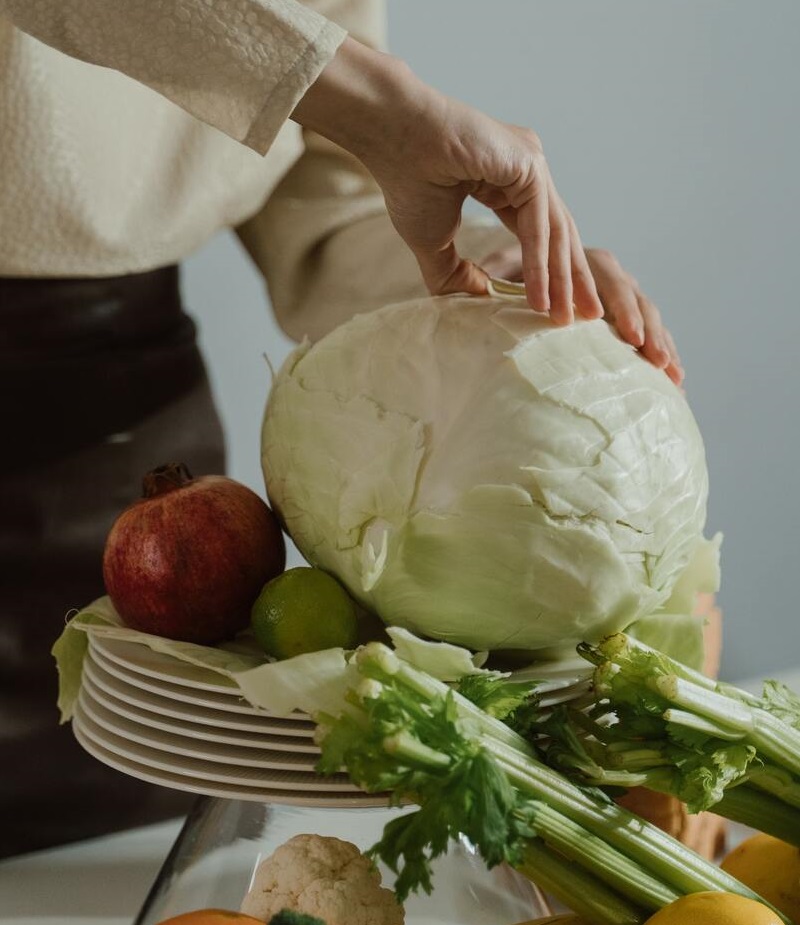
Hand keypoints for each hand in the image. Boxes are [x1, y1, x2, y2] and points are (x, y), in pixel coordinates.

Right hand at [293, 38, 602, 324]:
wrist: (394, 138)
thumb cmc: (408, 181)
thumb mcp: (433, 242)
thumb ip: (454, 273)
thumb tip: (478, 299)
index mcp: (509, 181)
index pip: (541, 234)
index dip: (552, 274)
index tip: (560, 309)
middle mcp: (527, 170)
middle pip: (559, 236)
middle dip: (572, 282)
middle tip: (587, 320)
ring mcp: (531, 164)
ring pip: (555, 233)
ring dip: (562, 280)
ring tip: (566, 319)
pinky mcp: (528, 164)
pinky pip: (538, 225)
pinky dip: (540, 264)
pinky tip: (540, 297)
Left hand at [483, 243, 683, 384]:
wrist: (524, 272)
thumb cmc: (511, 271)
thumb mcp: (503, 267)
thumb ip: (498, 272)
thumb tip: (484, 283)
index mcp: (585, 259)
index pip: (609, 278)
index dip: (620, 307)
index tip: (627, 336)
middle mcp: (610, 276)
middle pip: (637, 300)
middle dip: (647, 331)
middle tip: (653, 358)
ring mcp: (622, 297)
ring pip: (650, 318)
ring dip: (662, 344)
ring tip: (673, 374)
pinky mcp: (627, 319)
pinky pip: (651, 334)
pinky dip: (665, 352)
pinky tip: (677, 380)